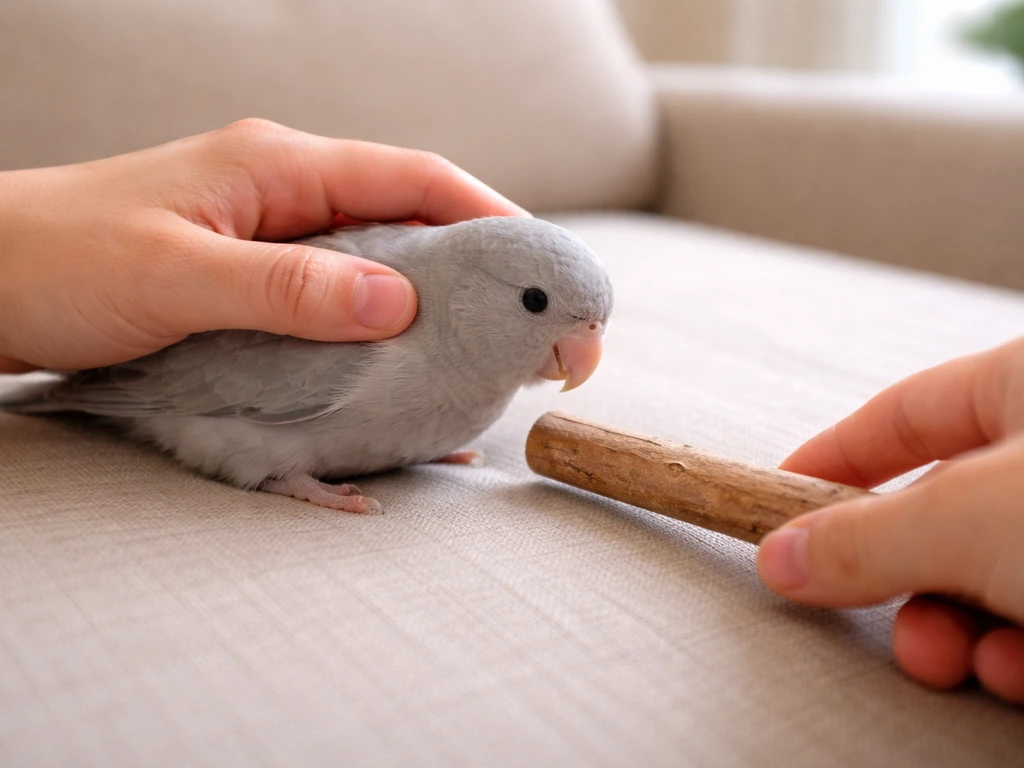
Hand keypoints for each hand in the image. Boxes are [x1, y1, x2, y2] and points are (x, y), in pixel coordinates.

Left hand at [0, 119, 527, 372]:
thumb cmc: (61, 261)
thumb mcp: (177, 276)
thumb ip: (288, 286)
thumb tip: (400, 302)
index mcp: (281, 168)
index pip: (413, 177)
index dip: (490, 215)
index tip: (545, 265)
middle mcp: (289, 193)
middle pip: (412, 215)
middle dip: (482, 261)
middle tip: (536, 322)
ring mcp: (276, 234)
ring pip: (384, 256)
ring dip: (440, 296)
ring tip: (492, 347)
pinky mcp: (260, 277)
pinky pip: (346, 294)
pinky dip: (388, 322)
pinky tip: (410, 358)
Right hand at [758, 338, 1023, 704]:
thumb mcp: (968, 521)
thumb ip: (864, 539)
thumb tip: (783, 555)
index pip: (902, 413)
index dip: (833, 458)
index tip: (782, 497)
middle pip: (937, 510)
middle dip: (896, 577)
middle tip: (860, 604)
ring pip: (984, 575)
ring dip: (951, 630)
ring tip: (949, 655)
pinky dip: (1011, 652)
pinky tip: (1014, 668)